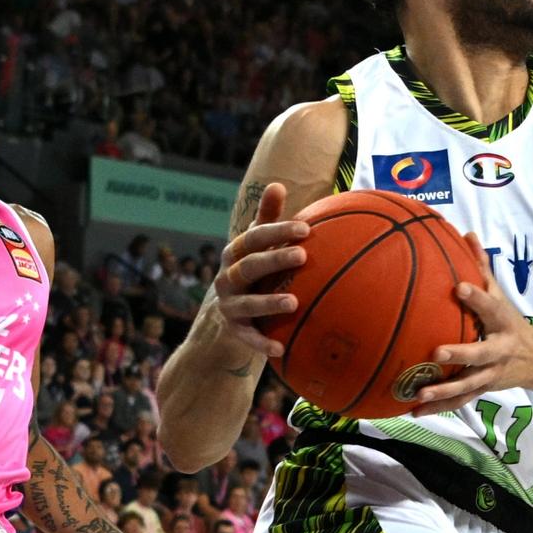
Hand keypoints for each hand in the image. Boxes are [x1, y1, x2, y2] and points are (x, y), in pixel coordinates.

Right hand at [212, 182, 309, 356]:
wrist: (227, 313)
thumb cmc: (254, 269)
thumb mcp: (258, 245)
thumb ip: (268, 219)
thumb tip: (277, 184)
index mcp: (236, 253)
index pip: (254, 238)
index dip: (277, 231)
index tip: (305, 228)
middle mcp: (228, 277)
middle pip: (250, 266)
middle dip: (275, 260)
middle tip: (303, 255)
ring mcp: (229, 304)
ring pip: (246, 303)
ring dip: (269, 303)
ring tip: (294, 303)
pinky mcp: (234, 329)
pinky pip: (247, 337)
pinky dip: (261, 343)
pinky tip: (281, 348)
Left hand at [412, 233, 532, 415]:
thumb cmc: (509, 320)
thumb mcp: (501, 295)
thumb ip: (482, 267)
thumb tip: (467, 234)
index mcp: (503, 322)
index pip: (491, 307)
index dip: (477, 297)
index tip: (459, 287)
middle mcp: (500, 350)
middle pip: (480, 353)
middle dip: (460, 354)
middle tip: (436, 352)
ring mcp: (492, 373)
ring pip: (468, 385)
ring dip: (444, 391)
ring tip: (419, 393)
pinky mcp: (483, 389)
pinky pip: (460, 401)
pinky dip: (438, 408)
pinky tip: (413, 410)